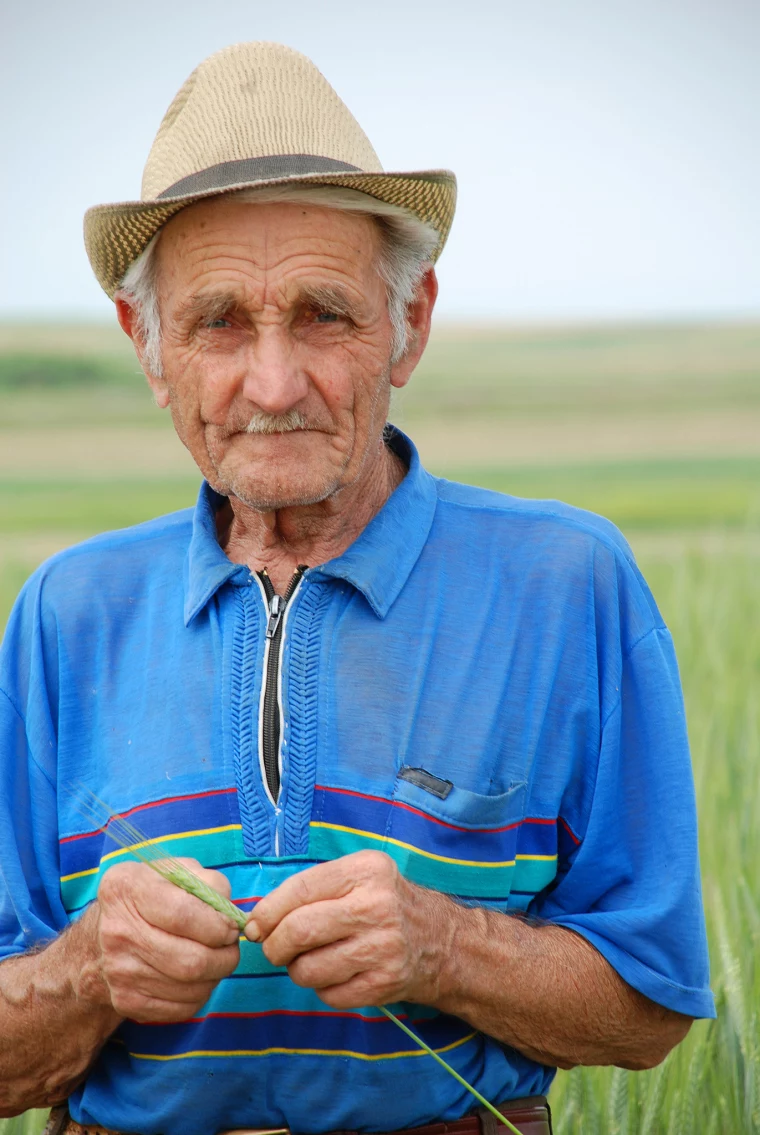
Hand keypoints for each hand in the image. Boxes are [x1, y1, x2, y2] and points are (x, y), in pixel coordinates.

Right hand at [94, 859, 240, 1022]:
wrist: (102, 941)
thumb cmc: (151, 899)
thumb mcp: (175, 873)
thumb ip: (208, 882)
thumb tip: (231, 914)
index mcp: (127, 889)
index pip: (183, 915)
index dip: (218, 925)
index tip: (232, 926)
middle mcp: (117, 931)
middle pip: (190, 959)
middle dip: (225, 956)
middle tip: (231, 947)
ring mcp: (118, 971)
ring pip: (190, 986)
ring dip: (216, 975)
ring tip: (216, 959)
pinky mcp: (126, 1001)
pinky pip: (181, 1007)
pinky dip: (200, 994)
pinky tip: (198, 977)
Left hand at [245, 850, 454, 1009]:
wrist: (442, 941)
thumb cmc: (384, 905)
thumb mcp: (358, 877)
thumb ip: (310, 890)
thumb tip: (256, 921)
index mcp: (366, 871)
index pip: (300, 890)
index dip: (267, 911)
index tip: (254, 926)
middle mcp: (376, 906)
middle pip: (300, 930)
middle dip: (275, 945)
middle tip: (274, 949)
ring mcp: (383, 947)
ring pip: (309, 968)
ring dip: (297, 970)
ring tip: (309, 961)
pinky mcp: (385, 983)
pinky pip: (329, 995)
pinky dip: (322, 989)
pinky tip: (336, 975)